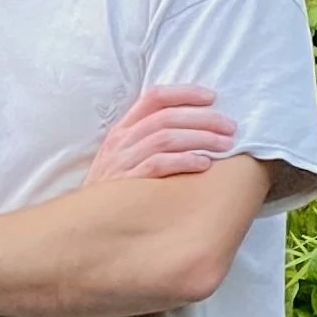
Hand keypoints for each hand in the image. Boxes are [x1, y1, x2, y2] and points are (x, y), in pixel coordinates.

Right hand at [87, 84, 234, 181]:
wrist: (86, 223)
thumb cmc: (115, 190)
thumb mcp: (123, 158)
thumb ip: (148, 140)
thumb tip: (193, 127)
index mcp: (122, 129)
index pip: (154, 97)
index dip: (185, 93)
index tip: (212, 97)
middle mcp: (121, 141)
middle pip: (167, 117)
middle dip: (204, 119)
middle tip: (230, 126)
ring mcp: (122, 161)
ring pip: (166, 138)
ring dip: (201, 138)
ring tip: (226, 145)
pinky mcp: (128, 182)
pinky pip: (159, 164)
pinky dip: (184, 161)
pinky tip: (204, 164)